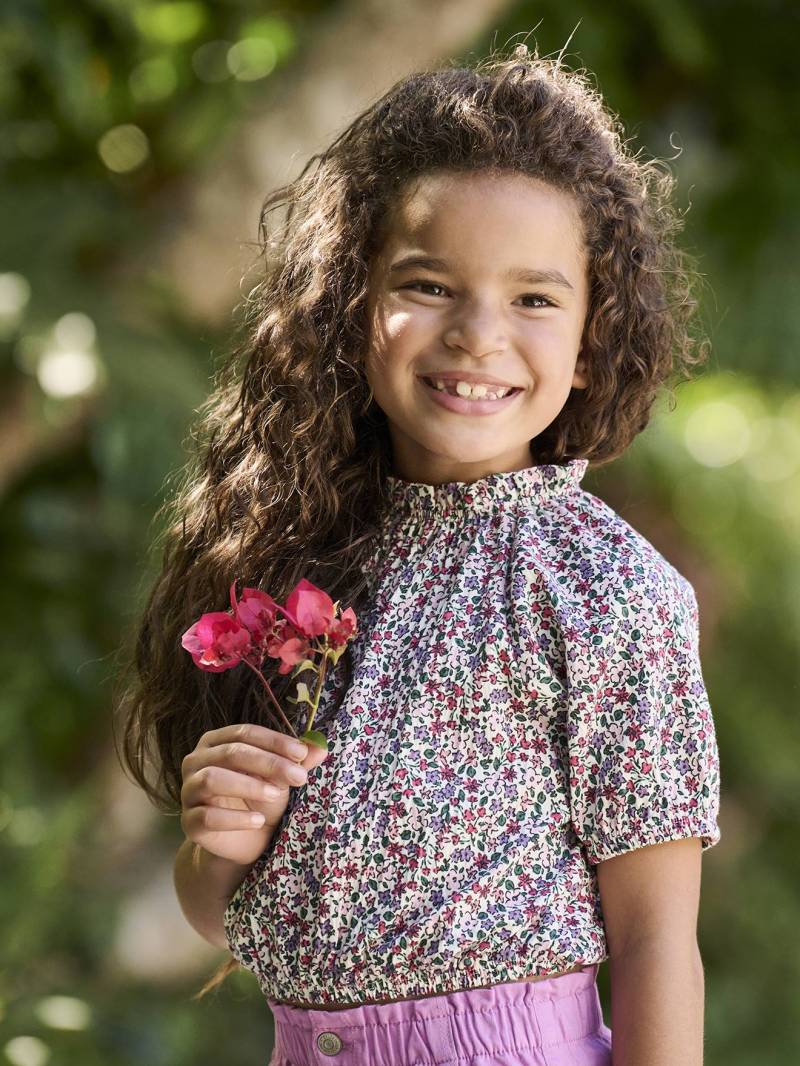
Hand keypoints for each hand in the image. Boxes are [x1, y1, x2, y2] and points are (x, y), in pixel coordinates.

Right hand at [180, 723, 328, 865]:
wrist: (246, 841)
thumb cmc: (261, 799)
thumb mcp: (281, 777)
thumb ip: (297, 761)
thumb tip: (321, 747)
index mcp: (216, 742)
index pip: (244, 733)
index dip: (274, 741)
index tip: (302, 753)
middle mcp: (196, 761)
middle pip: (231, 753)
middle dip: (268, 763)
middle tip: (298, 776)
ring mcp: (188, 791)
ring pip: (213, 779)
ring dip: (248, 785)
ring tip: (276, 796)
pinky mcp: (189, 822)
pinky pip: (207, 816)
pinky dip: (235, 818)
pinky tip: (257, 820)